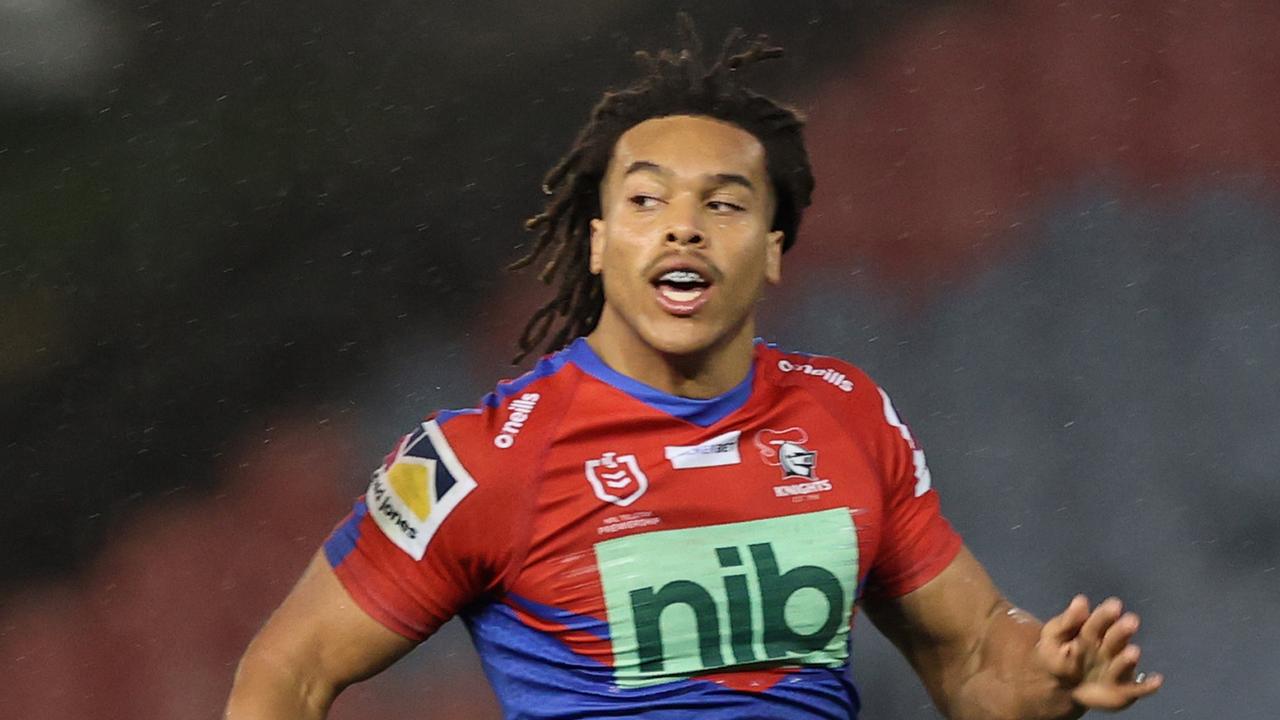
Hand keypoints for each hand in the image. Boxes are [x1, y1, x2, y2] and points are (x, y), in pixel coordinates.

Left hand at [1036, 595, 1163, 710]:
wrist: (1058, 685)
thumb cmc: (1055, 654)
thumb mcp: (1053, 637)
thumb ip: (1067, 622)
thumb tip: (1081, 600)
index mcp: (1092, 631)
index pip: (1098, 622)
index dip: (1105, 615)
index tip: (1114, 605)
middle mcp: (1109, 648)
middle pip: (1115, 639)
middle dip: (1121, 631)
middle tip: (1131, 621)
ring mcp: (1117, 668)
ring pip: (1124, 663)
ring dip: (1128, 658)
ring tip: (1133, 652)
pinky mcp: (1124, 690)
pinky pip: (1137, 689)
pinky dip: (1148, 686)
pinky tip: (1157, 680)